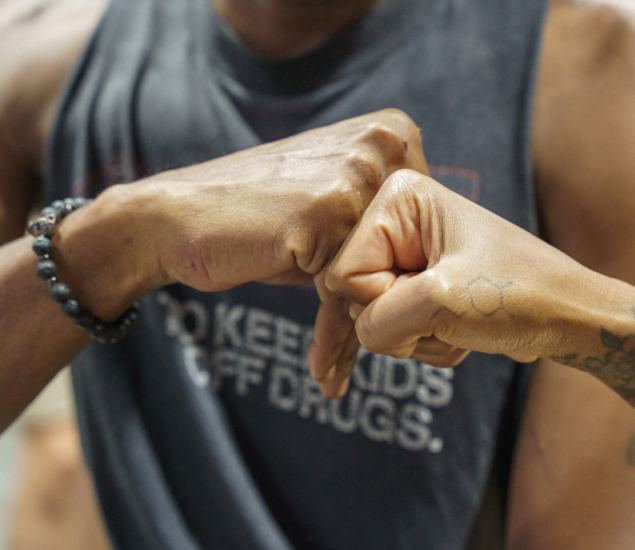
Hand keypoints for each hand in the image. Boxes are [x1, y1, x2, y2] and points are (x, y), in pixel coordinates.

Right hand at [102, 110, 426, 396]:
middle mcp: (381, 143)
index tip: (388, 323)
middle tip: (374, 356)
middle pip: (406, 251)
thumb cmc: (255, 218)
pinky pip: (347, 291)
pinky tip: (324, 369)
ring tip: (337, 373)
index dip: (405, 278)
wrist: (180, 217)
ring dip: (358, 333)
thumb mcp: (330, 201)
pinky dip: (334, 335)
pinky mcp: (326, 212)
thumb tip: (430, 258)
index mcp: (390, 132)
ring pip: (378, 276)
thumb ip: (381, 210)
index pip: (426, 226)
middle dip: (385, 309)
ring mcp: (355, 175)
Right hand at [319, 169, 599, 393]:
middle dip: (399, 324)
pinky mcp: (416, 280)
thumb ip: (377, 322)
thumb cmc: (519, 295)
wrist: (569, 316)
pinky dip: (425, 342)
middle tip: (446, 316)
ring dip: (416, 337)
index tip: (429, 299)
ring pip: (374, 318)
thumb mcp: (441, 303)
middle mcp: (396, 221)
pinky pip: (394, 326)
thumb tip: (361, 333)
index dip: (382, 301)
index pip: (344, 273)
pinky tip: (458, 331)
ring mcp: (406, 253)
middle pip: (354, 296)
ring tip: (459, 323)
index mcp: (398, 201)